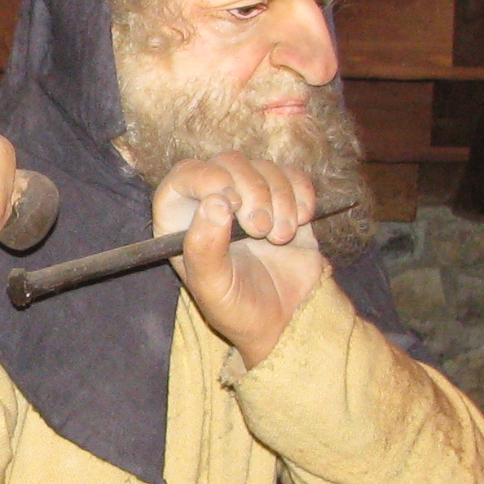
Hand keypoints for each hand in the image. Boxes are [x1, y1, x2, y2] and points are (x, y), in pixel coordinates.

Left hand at [154, 153, 329, 363]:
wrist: (287, 319)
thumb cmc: (238, 308)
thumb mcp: (212, 289)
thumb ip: (204, 248)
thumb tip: (215, 203)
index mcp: (182, 221)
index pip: (184, 175)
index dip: (207, 177)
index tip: (230, 200)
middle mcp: (213, 203)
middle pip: (228, 163)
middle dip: (251, 191)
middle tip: (260, 230)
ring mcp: (251, 198)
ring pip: (264, 167)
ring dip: (279, 199)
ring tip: (279, 237)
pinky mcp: (284, 199)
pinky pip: (293, 175)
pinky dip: (301, 194)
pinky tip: (299, 221)